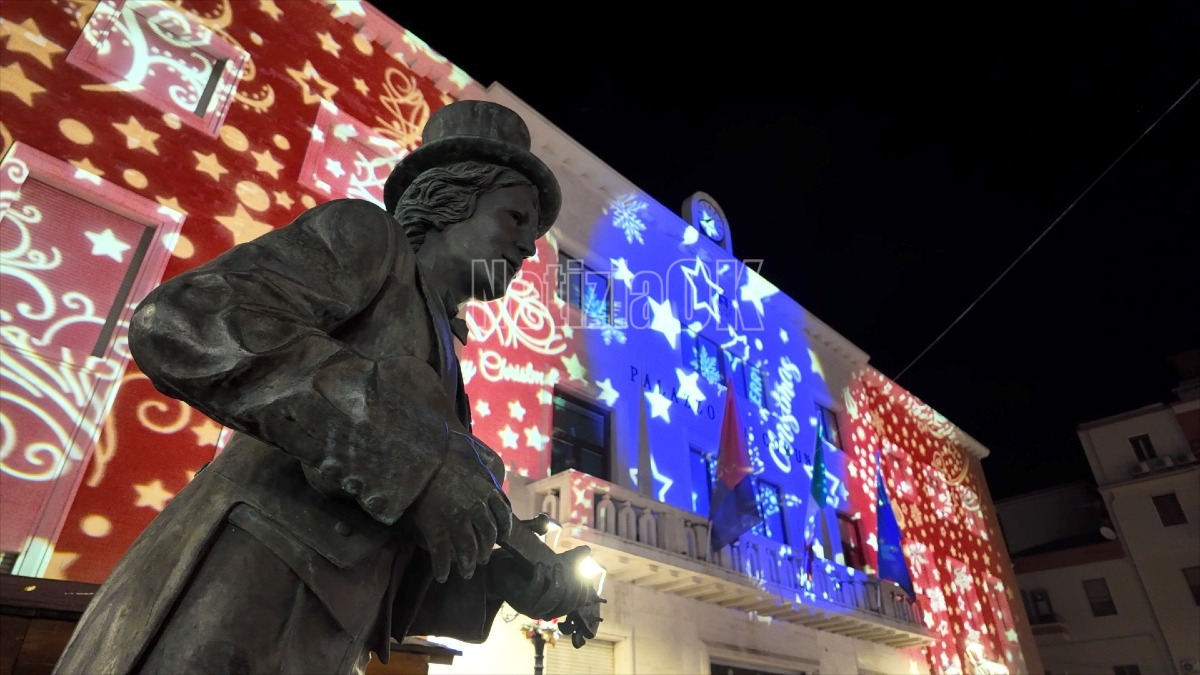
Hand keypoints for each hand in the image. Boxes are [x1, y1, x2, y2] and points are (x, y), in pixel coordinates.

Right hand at [405, 434, 512, 582]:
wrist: (420, 458)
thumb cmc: (442, 452)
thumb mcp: (470, 454)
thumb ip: (482, 462)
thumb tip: (491, 461)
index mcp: (486, 489)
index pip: (502, 513)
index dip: (503, 528)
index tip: (502, 537)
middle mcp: (476, 507)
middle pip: (487, 535)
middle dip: (486, 550)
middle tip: (482, 559)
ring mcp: (457, 519)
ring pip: (468, 549)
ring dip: (468, 564)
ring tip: (466, 573)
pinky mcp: (437, 528)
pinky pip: (442, 554)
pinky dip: (442, 567)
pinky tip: (442, 576)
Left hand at [487, 546, 592, 620]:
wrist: (500, 565)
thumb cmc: (527, 563)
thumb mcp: (553, 558)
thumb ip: (570, 555)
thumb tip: (587, 550)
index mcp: (557, 602)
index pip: (578, 603)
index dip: (584, 589)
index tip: (582, 571)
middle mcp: (546, 610)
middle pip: (568, 606)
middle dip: (572, 587)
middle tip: (568, 566)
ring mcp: (532, 608)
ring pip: (553, 603)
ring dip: (558, 583)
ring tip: (555, 565)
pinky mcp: (518, 601)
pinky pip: (533, 594)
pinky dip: (539, 578)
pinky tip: (540, 565)